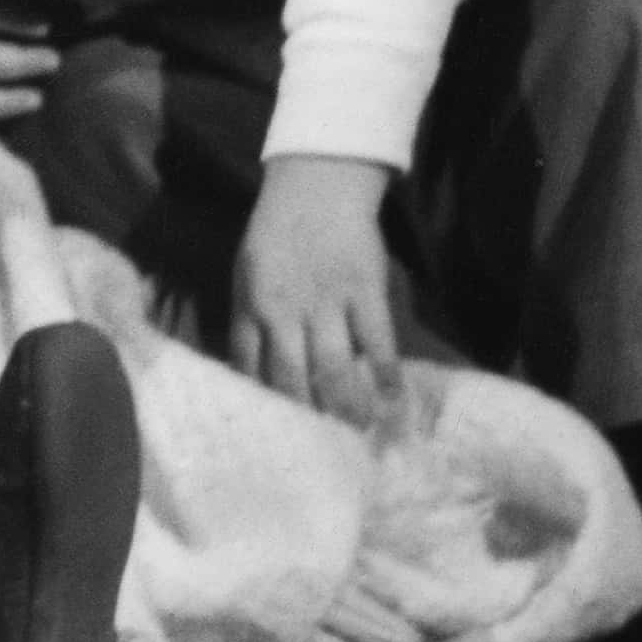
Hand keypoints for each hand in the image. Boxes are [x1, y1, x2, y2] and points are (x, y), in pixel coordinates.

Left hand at [230, 152, 404, 431]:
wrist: (314, 185)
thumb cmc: (276, 237)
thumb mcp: (246, 277)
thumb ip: (250, 324)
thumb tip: (250, 377)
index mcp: (250, 306)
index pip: (249, 367)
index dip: (262, 406)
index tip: (272, 439)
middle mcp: (284, 310)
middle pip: (292, 378)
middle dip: (307, 420)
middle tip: (323, 456)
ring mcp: (326, 302)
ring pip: (334, 369)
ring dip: (347, 408)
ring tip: (359, 438)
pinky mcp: (365, 291)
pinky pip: (377, 343)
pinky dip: (386, 376)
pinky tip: (395, 402)